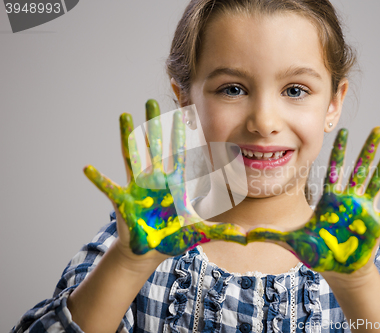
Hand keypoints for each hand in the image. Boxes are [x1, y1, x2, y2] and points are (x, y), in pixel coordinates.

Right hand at [84, 99, 245, 258]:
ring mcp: (138, 188)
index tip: (182, 112)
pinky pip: (109, 188)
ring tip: (125, 115)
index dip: (180, 134)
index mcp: (174, 184)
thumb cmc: (173, 237)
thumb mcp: (198, 232)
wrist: (150, 250)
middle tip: (152, 99)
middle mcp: (156, 180)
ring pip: (133, 156)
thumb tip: (245, 236)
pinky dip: (99, 180)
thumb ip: (222, 231)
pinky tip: (87, 168)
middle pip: (155, 146)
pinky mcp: (123, 201)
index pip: (179, 153)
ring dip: (128, 136)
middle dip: (154, 123)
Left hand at [247, 127, 379, 273]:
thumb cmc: (316, 251)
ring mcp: (364, 210)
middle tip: (377, 128)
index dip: (338, 150)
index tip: (342, 130)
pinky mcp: (377, 225)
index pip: (334, 168)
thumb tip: (239, 232)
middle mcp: (349, 200)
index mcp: (330, 199)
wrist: (336, 268)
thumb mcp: (290, 240)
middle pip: (359, 168)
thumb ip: (266, 233)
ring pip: (377, 181)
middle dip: (367, 148)